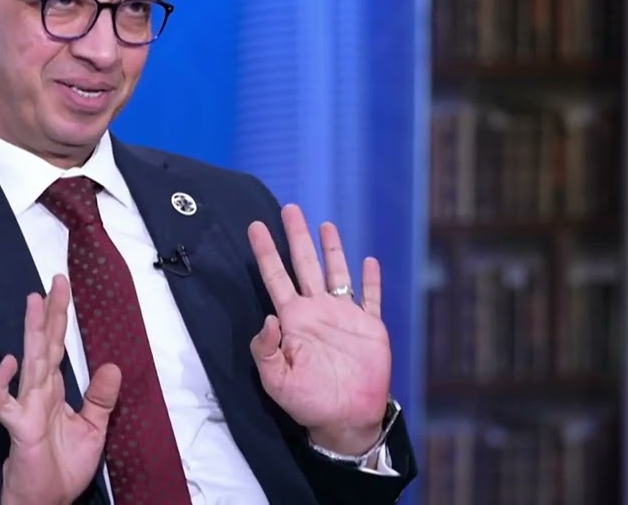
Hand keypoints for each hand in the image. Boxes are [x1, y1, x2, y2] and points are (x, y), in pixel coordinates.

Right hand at [0, 274, 121, 504]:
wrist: (47, 501)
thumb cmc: (63, 466)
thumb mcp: (93, 430)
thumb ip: (101, 399)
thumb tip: (112, 365)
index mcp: (54, 390)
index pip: (58, 346)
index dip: (60, 318)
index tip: (63, 289)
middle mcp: (39, 392)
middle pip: (45, 345)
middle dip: (49, 313)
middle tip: (55, 281)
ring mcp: (26, 406)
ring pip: (30, 362)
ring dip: (31, 332)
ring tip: (34, 302)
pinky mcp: (17, 427)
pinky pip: (3, 402)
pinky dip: (1, 383)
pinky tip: (9, 362)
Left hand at [248, 204, 391, 456]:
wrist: (345, 418)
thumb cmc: (307, 402)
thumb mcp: (275, 380)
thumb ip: (265, 349)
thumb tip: (268, 317)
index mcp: (293, 320)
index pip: (275, 277)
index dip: (266, 252)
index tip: (256, 227)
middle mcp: (316, 310)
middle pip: (304, 265)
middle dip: (297, 237)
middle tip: (289, 209)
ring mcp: (343, 316)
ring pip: (336, 273)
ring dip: (332, 250)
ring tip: (326, 225)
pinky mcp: (369, 326)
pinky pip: (370, 298)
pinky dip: (371, 280)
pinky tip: (369, 262)